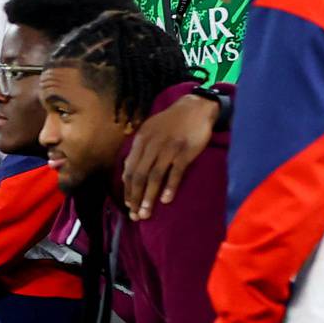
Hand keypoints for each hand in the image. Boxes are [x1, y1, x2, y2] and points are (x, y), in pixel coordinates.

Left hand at [121, 91, 216, 219]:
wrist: (196, 107)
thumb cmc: (171, 122)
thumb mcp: (150, 131)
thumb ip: (140, 150)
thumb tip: (129, 173)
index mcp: (141, 140)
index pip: (129, 169)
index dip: (127, 189)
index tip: (128, 205)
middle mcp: (152, 145)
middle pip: (139, 175)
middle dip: (135, 198)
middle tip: (135, 216)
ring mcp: (169, 148)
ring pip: (154, 176)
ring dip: (149, 197)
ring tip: (146, 214)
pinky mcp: (185, 151)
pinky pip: (175, 172)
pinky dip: (170, 187)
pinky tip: (166, 200)